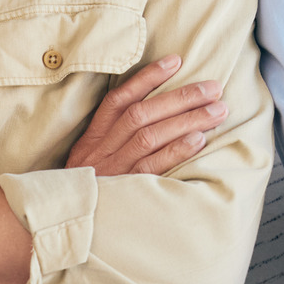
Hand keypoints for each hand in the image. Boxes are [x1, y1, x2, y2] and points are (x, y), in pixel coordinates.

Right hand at [64, 55, 226, 177]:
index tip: (176, 61)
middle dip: (180, 98)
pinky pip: (152, 166)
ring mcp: (113, 170)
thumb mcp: (90, 159)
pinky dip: (176, 150)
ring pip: (150, 136)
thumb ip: (113, 138)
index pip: (119, 99)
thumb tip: (155, 112)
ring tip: (217, 111)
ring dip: (187, 120)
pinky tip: (199, 139)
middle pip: (141, 114)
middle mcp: (101, 149)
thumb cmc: (88, 189)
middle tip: (213, 89)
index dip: (147, 78)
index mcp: (93, 137)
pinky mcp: (126, 190)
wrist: (66, 223)